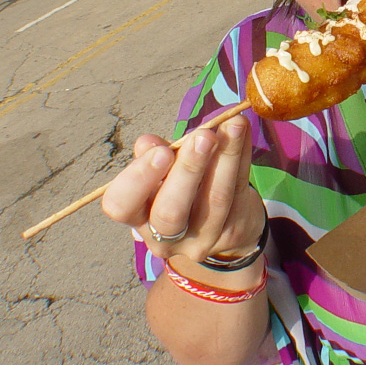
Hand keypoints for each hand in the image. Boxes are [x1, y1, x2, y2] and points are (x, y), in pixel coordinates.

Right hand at [102, 115, 264, 263]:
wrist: (223, 225)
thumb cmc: (182, 189)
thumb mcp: (163, 172)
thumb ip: (156, 156)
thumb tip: (147, 143)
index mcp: (139, 217)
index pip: (122, 205)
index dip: (139, 179)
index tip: (161, 151)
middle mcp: (165, 237)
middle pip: (171, 212)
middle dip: (188, 170)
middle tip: (204, 137)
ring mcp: (202, 239)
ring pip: (214, 201)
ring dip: (225, 157)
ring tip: (232, 125)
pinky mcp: (234, 231)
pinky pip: (239, 190)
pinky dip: (243, 156)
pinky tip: (243, 131)